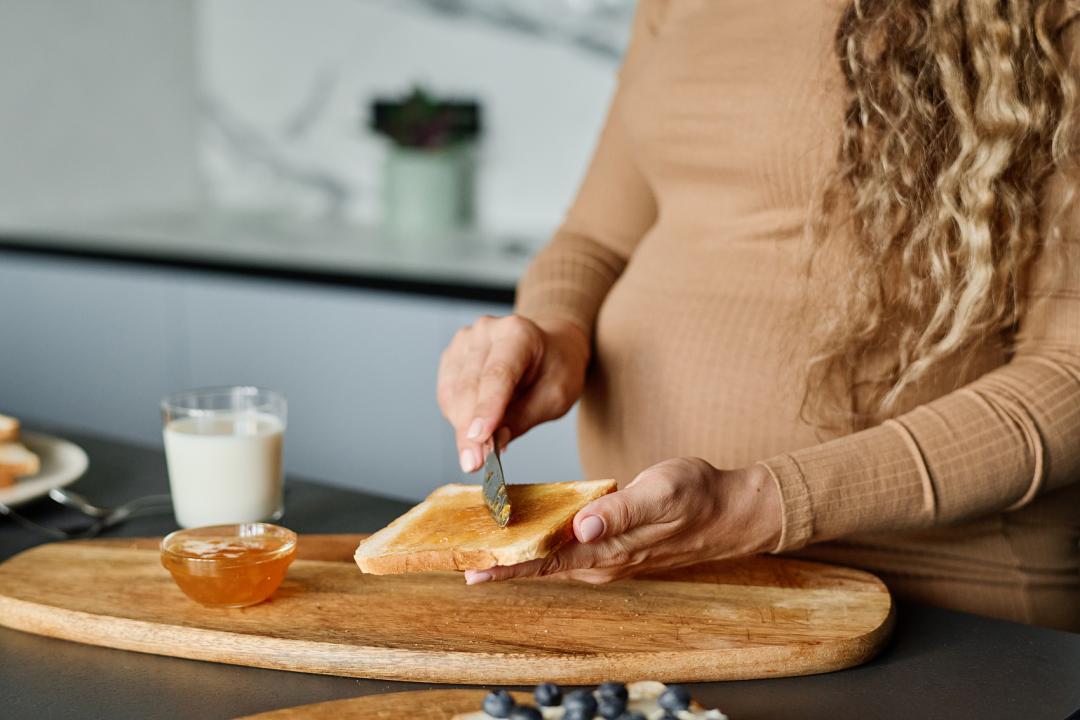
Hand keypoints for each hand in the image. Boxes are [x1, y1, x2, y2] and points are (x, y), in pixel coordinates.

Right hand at [437, 314, 589, 472]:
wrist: (549, 347)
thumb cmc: (555, 368)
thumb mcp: (556, 396)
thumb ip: (524, 417)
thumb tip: (494, 442)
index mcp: (517, 333)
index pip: (497, 375)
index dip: (486, 409)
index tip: (478, 439)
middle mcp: (486, 331)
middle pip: (470, 386)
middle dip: (469, 430)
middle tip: (474, 463)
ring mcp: (464, 342)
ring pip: (454, 393)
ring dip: (461, 428)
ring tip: (478, 453)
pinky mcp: (452, 357)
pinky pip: (447, 394)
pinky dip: (457, 417)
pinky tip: (473, 430)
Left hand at [463, 458, 781, 583]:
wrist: (731, 511)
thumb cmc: (696, 497)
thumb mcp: (659, 493)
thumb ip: (620, 511)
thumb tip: (583, 526)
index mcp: (610, 551)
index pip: (548, 563)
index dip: (508, 567)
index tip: (473, 569)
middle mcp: (605, 562)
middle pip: (542, 567)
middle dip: (503, 564)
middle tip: (462, 557)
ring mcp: (610, 557)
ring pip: (554, 560)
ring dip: (520, 556)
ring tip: (484, 546)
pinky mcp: (616, 546)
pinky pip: (570, 549)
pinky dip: (545, 544)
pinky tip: (530, 532)